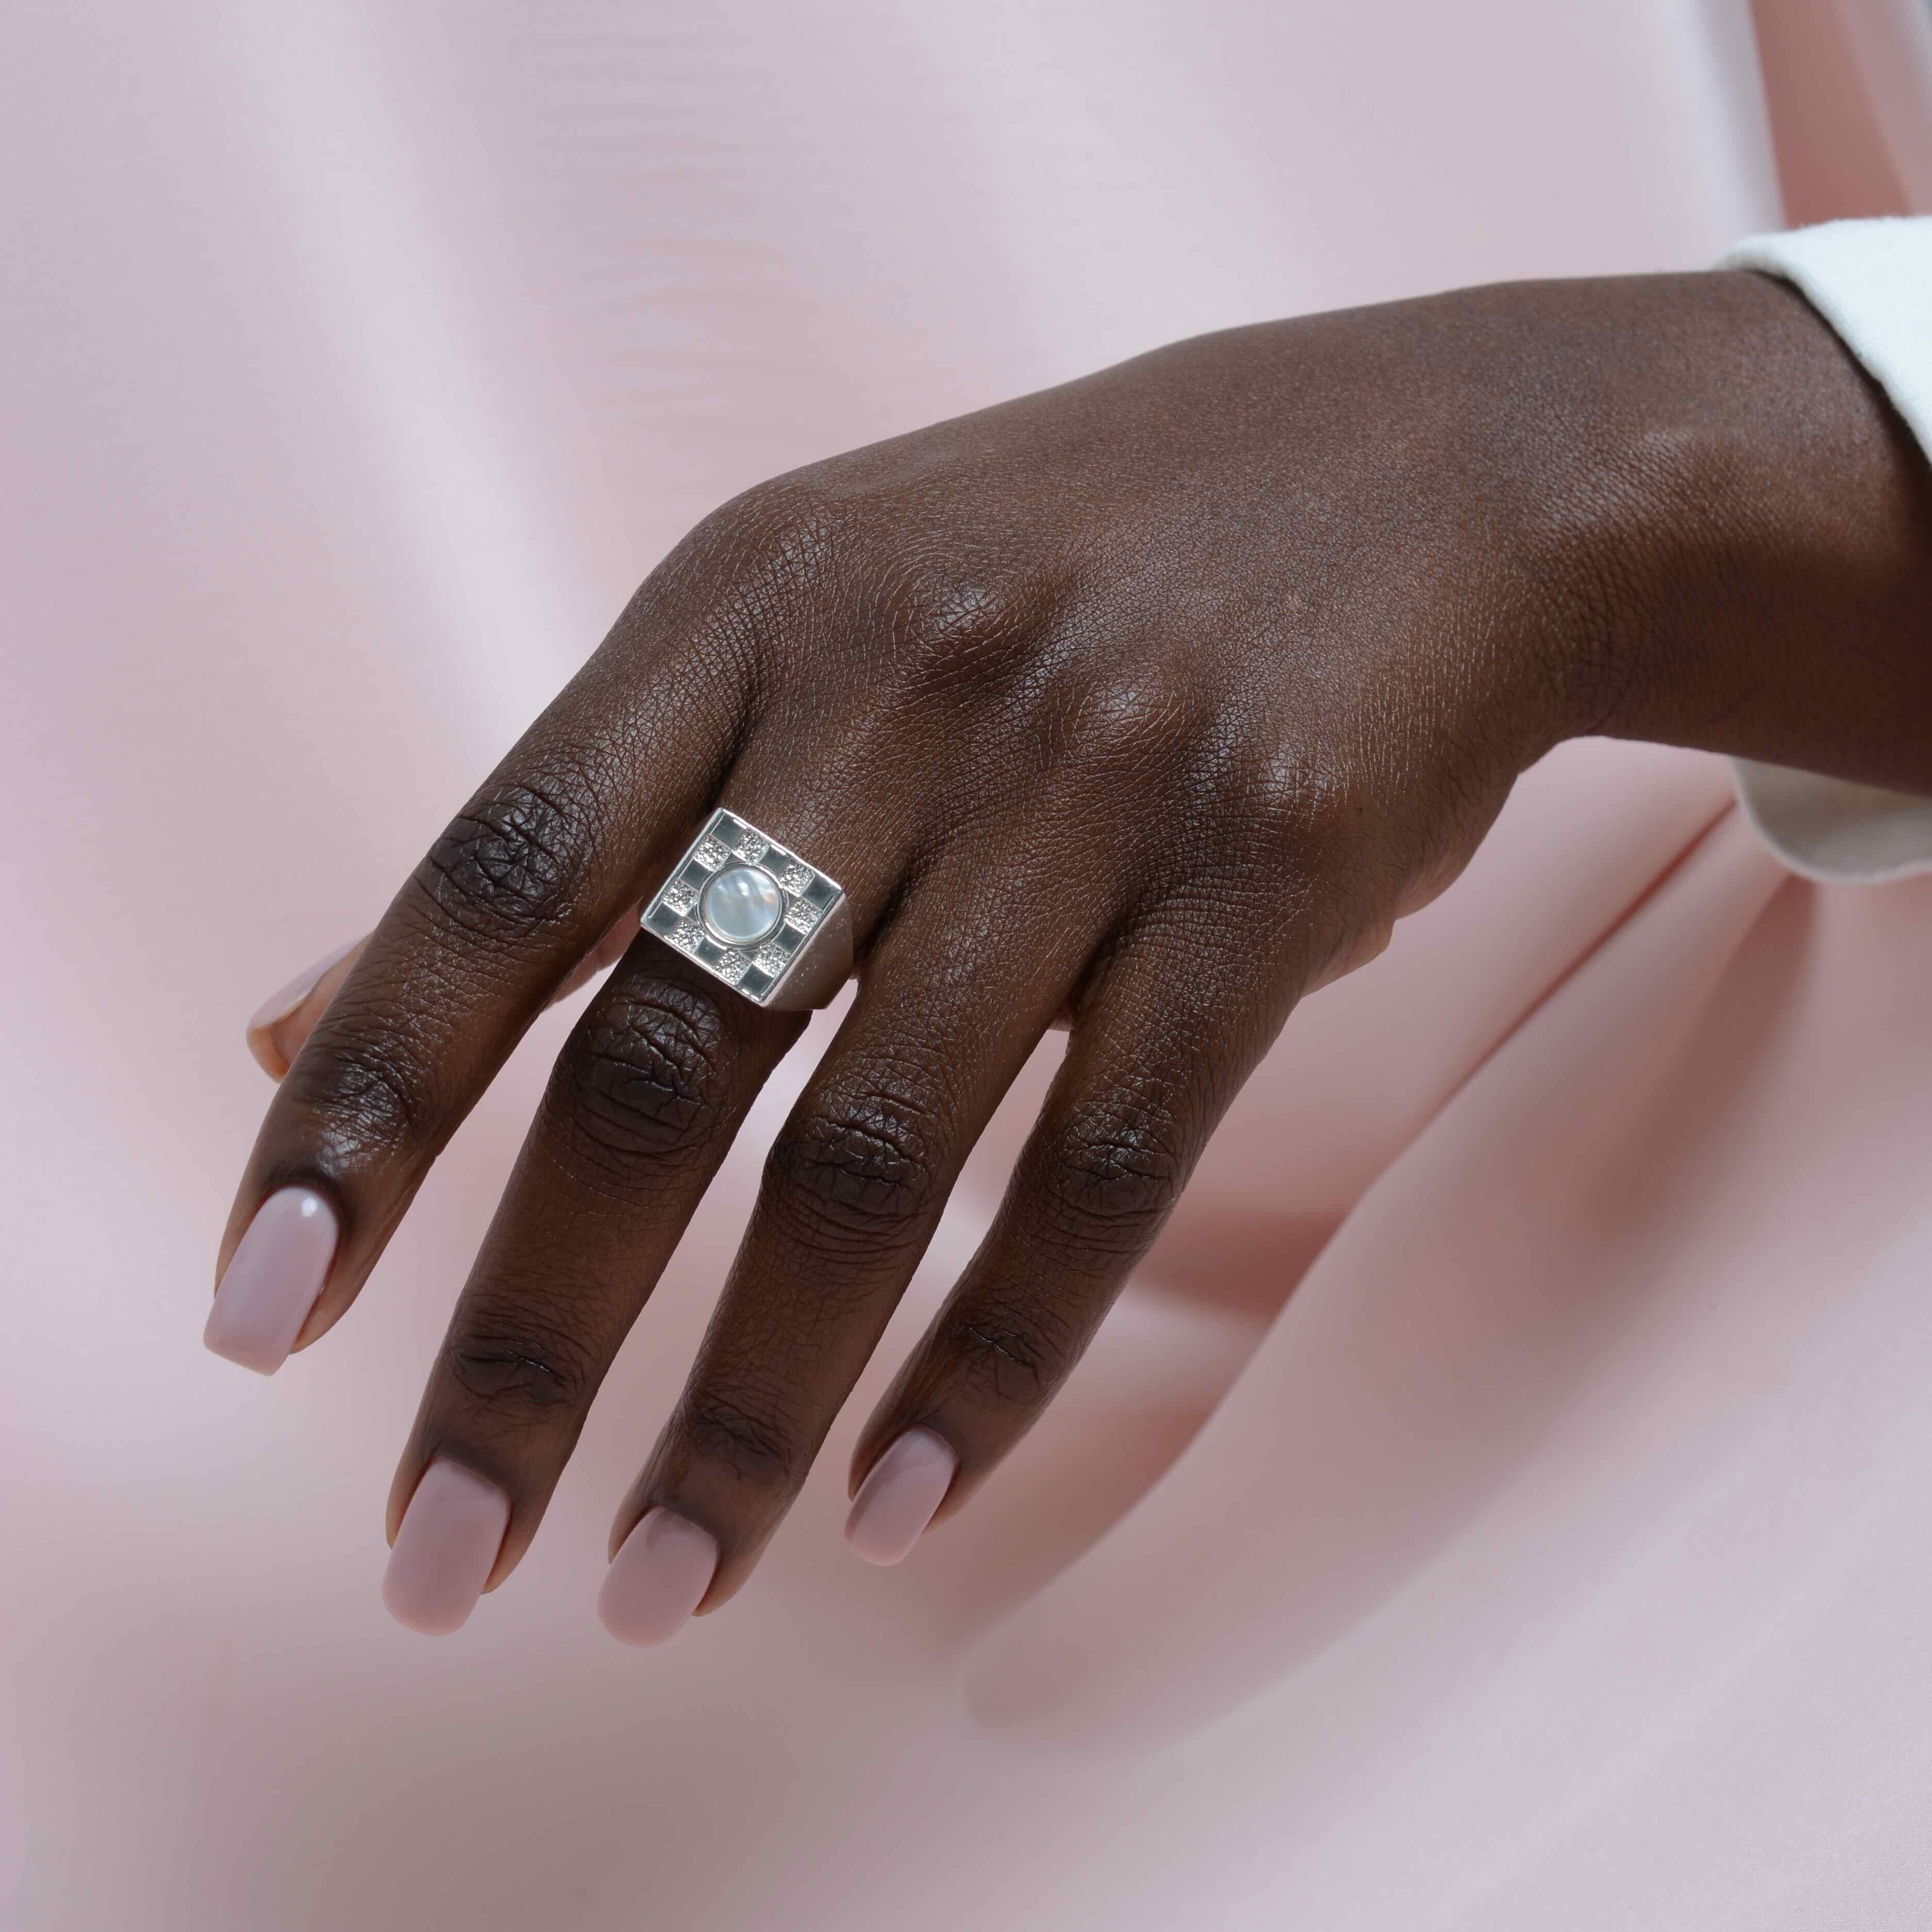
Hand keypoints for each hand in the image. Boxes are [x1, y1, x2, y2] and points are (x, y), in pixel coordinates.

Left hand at [209, 268, 1931, 1639]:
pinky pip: (1107, 1168)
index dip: (361, 1112)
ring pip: (879, 1152)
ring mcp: (1098, 782)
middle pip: (666, 1056)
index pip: (495, 884)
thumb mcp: (797, 623)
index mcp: (748, 600)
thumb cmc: (1071, 567)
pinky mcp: (1271, 880)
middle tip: (442, 1558)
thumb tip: (280, 1024)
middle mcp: (903, 681)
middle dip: (531, 1335)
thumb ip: (566, 834)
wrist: (1440, 469)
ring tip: (654, 1588)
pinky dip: (986, 1359)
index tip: (258, 1322)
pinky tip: (892, 1500)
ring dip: (749, 1408)